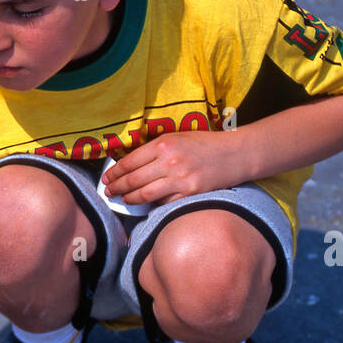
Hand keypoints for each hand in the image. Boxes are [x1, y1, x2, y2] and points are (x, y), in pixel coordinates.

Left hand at [102, 130, 241, 206]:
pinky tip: (146, 205)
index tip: (107, 178)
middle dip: (116, 188)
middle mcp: (170, 161)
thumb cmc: (204, 145)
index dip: (114, 172)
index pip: (130, 162)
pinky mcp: (189, 194)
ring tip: (122, 200)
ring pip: (144, 194)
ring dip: (129, 199)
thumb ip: (154, 150)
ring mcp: (180, 179)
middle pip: (133, 180)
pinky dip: (153, 205)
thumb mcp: (177, 138)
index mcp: (164, 144)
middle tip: (108, 192)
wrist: (235, 154)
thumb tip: (130, 165)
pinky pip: (163, 204)